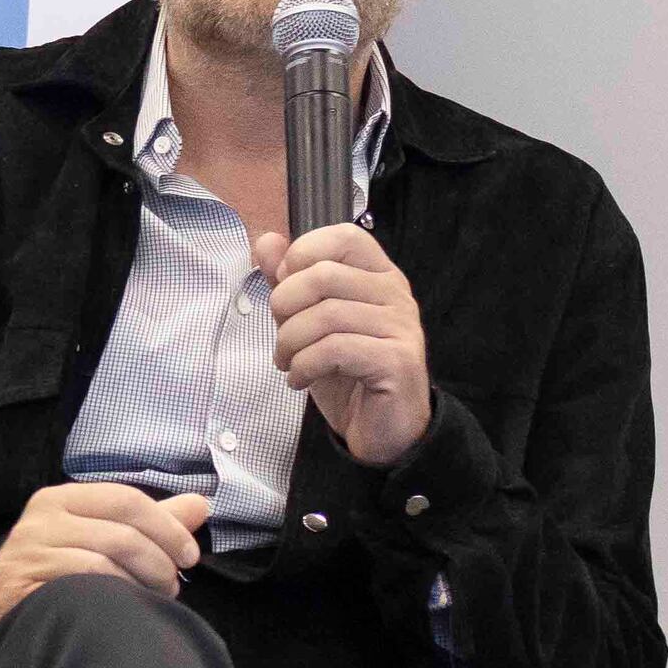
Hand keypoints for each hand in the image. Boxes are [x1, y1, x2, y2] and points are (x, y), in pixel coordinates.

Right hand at [0, 481, 216, 631]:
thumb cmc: (58, 572)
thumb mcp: (100, 537)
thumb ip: (150, 522)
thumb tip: (201, 504)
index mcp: (62, 498)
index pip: (126, 499)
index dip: (166, 527)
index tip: (189, 556)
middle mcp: (42, 516)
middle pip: (122, 531)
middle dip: (159, 561)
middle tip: (173, 586)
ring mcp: (30, 548)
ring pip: (106, 558)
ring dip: (142, 584)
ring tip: (152, 601)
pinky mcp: (23, 579)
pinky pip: (84, 583)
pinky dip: (115, 596)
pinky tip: (124, 609)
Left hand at [259, 220, 432, 468]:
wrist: (380, 430)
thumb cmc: (347, 374)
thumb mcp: (309, 324)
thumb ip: (289, 282)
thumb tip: (267, 241)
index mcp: (378, 276)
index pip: (343, 236)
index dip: (303, 255)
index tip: (285, 289)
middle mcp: (396, 294)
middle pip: (324, 276)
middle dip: (284, 307)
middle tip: (282, 339)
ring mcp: (400, 327)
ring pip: (325, 315)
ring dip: (290, 343)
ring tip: (288, 363)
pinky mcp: (396, 360)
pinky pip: (335, 349)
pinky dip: (305, 365)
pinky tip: (300, 379)